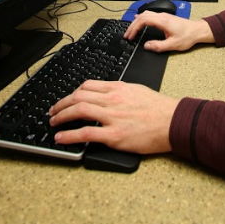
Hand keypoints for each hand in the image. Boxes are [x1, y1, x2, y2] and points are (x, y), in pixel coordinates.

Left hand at [49, 80, 178, 153]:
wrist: (172, 121)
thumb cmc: (158, 108)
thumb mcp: (136, 90)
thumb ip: (118, 92)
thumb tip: (103, 96)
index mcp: (117, 88)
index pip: (87, 86)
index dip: (72, 93)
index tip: (65, 99)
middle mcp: (112, 99)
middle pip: (78, 96)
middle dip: (61, 104)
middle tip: (52, 111)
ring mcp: (112, 117)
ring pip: (79, 110)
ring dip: (61, 116)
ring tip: (53, 122)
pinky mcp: (114, 135)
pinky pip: (86, 133)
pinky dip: (69, 135)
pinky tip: (61, 138)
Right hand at [124, 11, 214, 52]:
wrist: (197, 31)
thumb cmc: (187, 36)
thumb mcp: (173, 45)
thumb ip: (158, 46)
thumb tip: (146, 46)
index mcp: (162, 21)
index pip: (143, 20)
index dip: (134, 28)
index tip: (130, 36)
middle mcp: (162, 16)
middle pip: (142, 16)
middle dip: (133, 25)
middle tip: (127, 35)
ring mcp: (164, 16)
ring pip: (146, 14)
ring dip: (137, 21)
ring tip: (131, 30)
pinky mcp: (166, 18)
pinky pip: (150, 15)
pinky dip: (142, 18)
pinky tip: (140, 20)